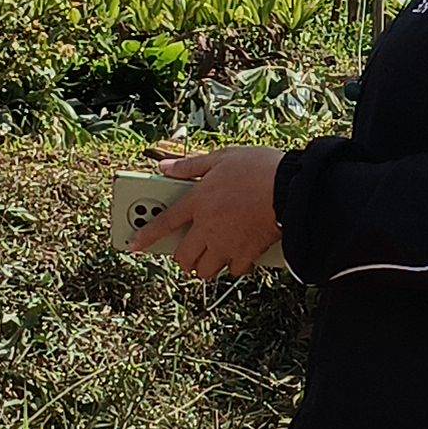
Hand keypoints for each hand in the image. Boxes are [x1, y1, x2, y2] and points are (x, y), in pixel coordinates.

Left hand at [128, 145, 285, 279]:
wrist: (292, 187)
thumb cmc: (260, 168)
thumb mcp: (222, 157)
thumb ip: (190, 164)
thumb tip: (164, 167)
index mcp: (199, 200)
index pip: (165, 223)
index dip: (146, 236)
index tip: (135, 245)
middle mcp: (208, 227)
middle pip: (184, 257)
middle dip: (183, 258)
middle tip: (190, 251)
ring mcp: (227, 243)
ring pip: (205, 270)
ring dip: (205, 265)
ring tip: (213, 254)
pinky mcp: (247, 254)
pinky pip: (234, 271)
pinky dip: (234, 266)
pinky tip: (238, 255)